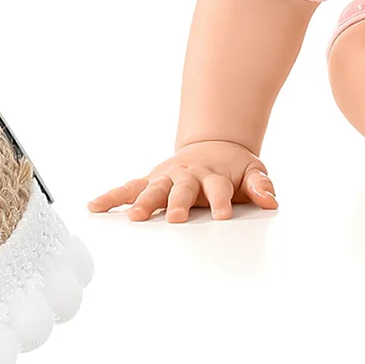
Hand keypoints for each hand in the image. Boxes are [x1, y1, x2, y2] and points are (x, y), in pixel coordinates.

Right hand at [87, 141, 277, 222]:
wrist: (213, 145)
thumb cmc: (232, 168)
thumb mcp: (253, 172)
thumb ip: (260, 186)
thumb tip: (270, 200)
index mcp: (214, 175)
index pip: (218, 190)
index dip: (221, 202)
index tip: (223, 216)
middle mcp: (187, 175)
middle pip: (182, 189)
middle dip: (177, 203)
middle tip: (175, 218)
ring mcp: (166, 177)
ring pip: (152, 189)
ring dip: (143, 202)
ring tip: (135, 217)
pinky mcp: (150, 180)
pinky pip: (128, 188)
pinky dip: (112, 197)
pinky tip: (94, 207)